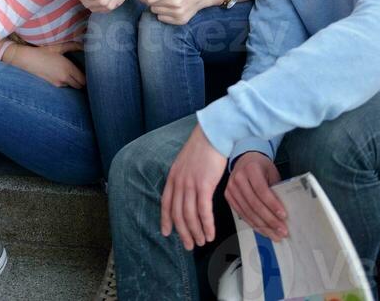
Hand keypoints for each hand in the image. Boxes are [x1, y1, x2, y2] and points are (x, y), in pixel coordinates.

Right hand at [4, 41, 85, 87]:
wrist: (25, 59)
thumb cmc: (42, 51)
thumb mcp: (58, 47)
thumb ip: (73, 46)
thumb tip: (85, 44)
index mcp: (67, 69)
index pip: (84, 80)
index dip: (89, 78)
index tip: (91, 72)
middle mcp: (64, 79)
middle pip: (79, 85)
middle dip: (83, 81)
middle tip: (85, 73)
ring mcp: (57, 84)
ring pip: (71, 86)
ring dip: (74, 81)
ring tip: (75, 73)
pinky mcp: (51, 85)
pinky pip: (64, 85)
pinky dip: (67, 82)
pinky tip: (65, 75)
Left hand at [141, 0, 206, 24]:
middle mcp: (176, 3)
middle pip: (151, 6)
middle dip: (152, 1)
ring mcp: (179, 13)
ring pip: (156, 12)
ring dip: (158, 7)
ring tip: (168, 1)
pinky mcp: (180, 21)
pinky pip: (162, 19)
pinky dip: (164, 14)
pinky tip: (172, 8)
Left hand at [161, 124, 227, 248]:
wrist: (213, 134)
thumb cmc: (204, 146)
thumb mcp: (186, 161)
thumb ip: (183, 176)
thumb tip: (187, 189)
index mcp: (173, 176)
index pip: (166, 203)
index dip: (165, 219)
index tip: (166, 232)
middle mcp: (179, 182)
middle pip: (177, 214)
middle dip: (183, 232)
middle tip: (189, 245)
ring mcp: (190, 184)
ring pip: (190, 216)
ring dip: (196, 232)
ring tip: (201, 242)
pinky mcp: (204, 185)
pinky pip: (203, 211)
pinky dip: (206, 225)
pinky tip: (210, 233)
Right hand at [225, 153, 287, 239]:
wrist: (245, 159)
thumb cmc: (260, 166)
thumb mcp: (271, 171)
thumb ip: (276, 188)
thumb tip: (284, 211)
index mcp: (251, 169)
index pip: (262, 190)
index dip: (272, 204)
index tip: (283, 215)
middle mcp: (239, 178)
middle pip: (255, 204)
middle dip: (270, 220)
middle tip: (282, 231)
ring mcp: (231, 188)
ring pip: (248, 212)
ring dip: (263, 227)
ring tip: (275, 235)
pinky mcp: (229, 197)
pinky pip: (242, 215)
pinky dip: (254, 225)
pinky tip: (264, 230)